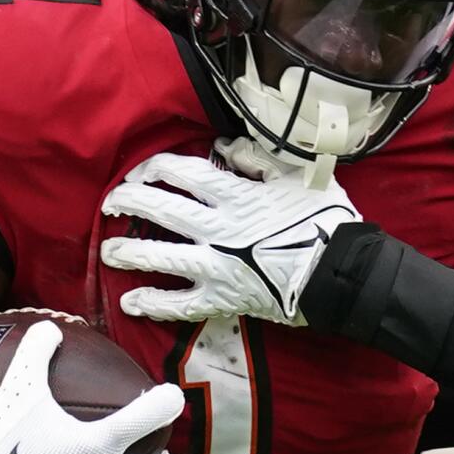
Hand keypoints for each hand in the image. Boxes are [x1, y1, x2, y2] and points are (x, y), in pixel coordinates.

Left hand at [99, 151, 362, 324]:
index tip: (143, 171)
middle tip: (112, 204)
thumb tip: (224, 148)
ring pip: (161, 257)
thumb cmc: (327, 221)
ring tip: (108, 252)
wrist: (345, 273)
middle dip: (129, 203)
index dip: (154, 168)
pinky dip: (154, 304)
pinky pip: (181, 305)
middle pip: (161, 211)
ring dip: (129, 253)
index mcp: (235, 195)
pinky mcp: (224, 299)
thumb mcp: (298, 176)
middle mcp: (218, 229)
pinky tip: (130, 301)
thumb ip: (257, 159)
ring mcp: (217, 267)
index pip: (181, 172)